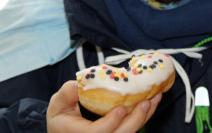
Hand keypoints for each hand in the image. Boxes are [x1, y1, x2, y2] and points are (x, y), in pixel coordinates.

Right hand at [46, 81, 161, 132]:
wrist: (65, 131)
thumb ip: (66, 94)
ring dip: (144, 116)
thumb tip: (78, 84)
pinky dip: (144, 116)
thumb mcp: (57, 105)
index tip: (121, 108)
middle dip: (135, 120)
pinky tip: (152, 102)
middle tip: (146, 102)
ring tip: (155, 98)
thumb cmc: (61, 117)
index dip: (111, 123)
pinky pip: (132, 129)